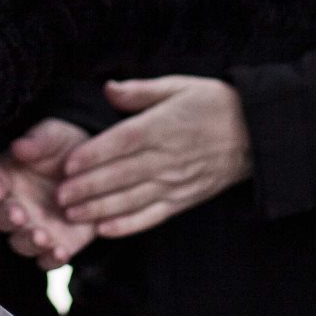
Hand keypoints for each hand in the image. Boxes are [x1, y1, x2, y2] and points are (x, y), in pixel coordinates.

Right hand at [0, 118, 95, 269]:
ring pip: (21, 243)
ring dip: (28, 242)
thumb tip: (19, 146)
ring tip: (41, 236)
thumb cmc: (65, 146)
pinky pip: (47, 259)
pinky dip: (51, 259)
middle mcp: (14, 206)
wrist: (97, 167)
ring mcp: (33, 227)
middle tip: (19, 215)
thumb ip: (37, 143)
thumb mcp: (53, 136)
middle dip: (7, 218)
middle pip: (0, 218)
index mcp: (5, 176)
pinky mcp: (57, 244)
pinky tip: (61, 253)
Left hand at [57, 76, 251, 239]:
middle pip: (122, 175)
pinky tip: (105, 230)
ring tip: (73, 214)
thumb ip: (140, 91)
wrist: (256, 134)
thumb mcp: (179, 86)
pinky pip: (153, 216)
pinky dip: (128, 225)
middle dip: (88, 187)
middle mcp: (168, 157)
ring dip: (100, 209)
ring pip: (132, 199)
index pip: (122, 142)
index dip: (94, 154)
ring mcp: (176, 182)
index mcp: (163, 126)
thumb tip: (107, 88)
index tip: (67, 163)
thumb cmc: (214, 105)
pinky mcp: (184, 200)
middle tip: (59, 196)